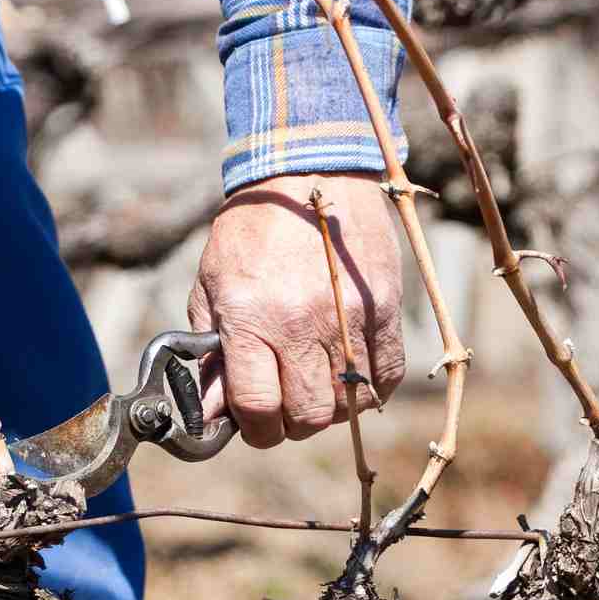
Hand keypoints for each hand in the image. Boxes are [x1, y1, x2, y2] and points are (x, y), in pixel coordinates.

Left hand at [187, 172, 404, 447]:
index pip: (258, 407)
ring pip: (347, 405)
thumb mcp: (212, 284)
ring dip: (329, 409)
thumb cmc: (252, 229)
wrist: (309, 169)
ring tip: (315, 386)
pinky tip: (351, 376)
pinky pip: (386, 377)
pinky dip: (369, 390)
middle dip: (290, 424)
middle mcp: (302, 323)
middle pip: (306, 415)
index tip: (253, 423)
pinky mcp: (384, 309)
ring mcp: (349, 319)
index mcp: (252, 317)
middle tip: (284, 406)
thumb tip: (214, 409)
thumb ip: (212, 350)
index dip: (254, 429)